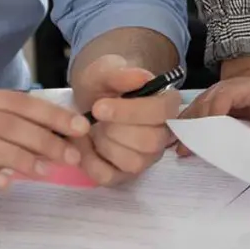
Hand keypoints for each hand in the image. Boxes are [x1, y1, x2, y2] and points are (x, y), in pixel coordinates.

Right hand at [0, 86, 89, 209]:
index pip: (16, 102)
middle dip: (43, 138)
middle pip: (3, 122)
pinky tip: (6, 183)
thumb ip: (16, 127)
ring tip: (46, 171)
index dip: (51, 114)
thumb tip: (67, 133)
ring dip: (20, 157)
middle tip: (71, 156)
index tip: (81, 128)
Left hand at [72, 55, 178, 183]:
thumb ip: (120, 74)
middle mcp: (163, 134)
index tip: (98, 107)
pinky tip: (83, 147)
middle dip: (113, 130)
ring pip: (133, 162)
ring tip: (90, 131)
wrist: (88, 101)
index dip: (130, 112)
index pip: (161, 113)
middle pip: (149, 142)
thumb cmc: (102, 86)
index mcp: (166, 105)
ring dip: (103, 146)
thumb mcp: (105, 71)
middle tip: (93, 118)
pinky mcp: (126, 173)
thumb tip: (141, 77)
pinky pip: (111, 177)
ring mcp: (147, 157)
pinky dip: (90, 163)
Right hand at [178, 57, 249, 155]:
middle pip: (200, 110)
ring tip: (180, 151)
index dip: (211, 118)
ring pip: (191, 114)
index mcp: (234, 90)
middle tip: (187, 151)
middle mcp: (215, 93)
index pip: (219, 102)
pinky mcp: (202, 107)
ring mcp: (206, 99)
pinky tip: (179, 144)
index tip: (207, 138)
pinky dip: (185, 129)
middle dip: (194, 130)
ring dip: (186, 131)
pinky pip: (190, 117)